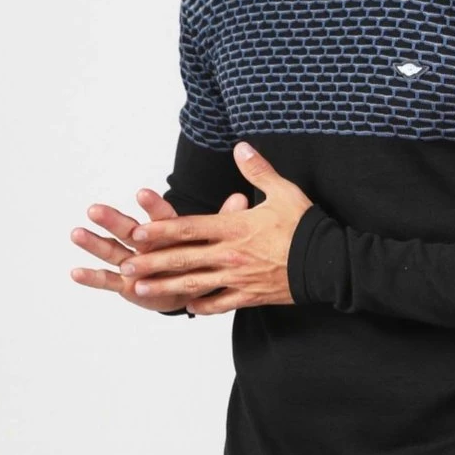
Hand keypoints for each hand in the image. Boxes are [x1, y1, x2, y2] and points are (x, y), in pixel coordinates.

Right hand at [69, 188, 248, 313]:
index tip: (142, 193)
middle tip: (94, 209)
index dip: (152, 205)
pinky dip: (92, 277)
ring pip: (112, 251)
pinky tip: (75, 272)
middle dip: (112, 220)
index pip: (161, 217)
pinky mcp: (126, 284)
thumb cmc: (199, 256)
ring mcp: (133, 263)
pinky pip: (107, 281)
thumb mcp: (213, 240)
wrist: (189, 285)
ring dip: (94, 243)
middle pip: (128, 230)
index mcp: (168, 231)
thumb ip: (225, 221)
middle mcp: (146, 244)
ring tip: (76, 233)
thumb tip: (242, 198)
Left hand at [118, 142, 313, 314]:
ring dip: (165, 286)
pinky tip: (188, 308)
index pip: (189, 228)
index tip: (137, 233)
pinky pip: (221, 303)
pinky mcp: (250, 295)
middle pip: (184, 259)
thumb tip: (241, 146)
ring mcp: (238, 278)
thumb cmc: (306, 225)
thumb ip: (258, 169)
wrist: (328, 263)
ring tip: (139, 290)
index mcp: (234, 227)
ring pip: (194, 284)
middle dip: (152, 263)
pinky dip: (203, 306)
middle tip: (126, 266)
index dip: (161, 231)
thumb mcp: (283, 191)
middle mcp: (230, 254)